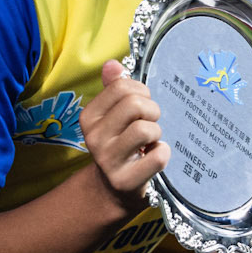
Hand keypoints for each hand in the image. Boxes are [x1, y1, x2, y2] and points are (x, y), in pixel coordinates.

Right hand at [81, 60, 167, 210]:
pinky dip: (163, 153)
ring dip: (157, 133)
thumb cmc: (120, 143)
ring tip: (150, 141)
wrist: (113, 188)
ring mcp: (108, 161)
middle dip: (152, 111)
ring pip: (146, 129)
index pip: (122, 86)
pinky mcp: (125, 180)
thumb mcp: (112, 115)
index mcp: (89, 117)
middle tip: (150, 123)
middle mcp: (94, 138)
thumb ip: (113, 88)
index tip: (141, 105)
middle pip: (135, 105)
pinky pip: (158, 156)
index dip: (141, 91)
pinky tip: (154, 156)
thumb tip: (112, 64)